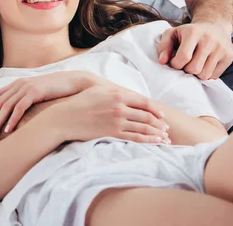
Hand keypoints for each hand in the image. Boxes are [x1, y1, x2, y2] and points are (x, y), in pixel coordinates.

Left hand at [0, 71, 100, 136]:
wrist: (72, 82)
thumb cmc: (54, 91)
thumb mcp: (35, 94)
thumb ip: (24, 100)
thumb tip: (13, 113)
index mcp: (16, 84)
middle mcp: (18, 84)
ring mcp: (26, 88)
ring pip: (6, 106)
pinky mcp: (35, 92)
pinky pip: (20, 107)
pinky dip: (12, 119)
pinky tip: (8, 130)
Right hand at [52, 85, 170, 143]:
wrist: (65, 118)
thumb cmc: (79, 102)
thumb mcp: (97, 90)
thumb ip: (114, 92)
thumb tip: (127, 94)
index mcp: (117, 95)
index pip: (143, 102)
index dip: (155, 109)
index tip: (162, 115)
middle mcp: (120, 108)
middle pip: (146, 116)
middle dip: (159, 123)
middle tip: (166, 129)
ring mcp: (117, 121)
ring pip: (143, 128)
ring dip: (156, 133)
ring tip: (164, 138)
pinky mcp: (112, 133)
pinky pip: (134, 138)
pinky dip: (146, 140)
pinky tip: (153, 143)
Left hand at [157, 21, 232, 79]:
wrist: (215, 26)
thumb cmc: (189, 33)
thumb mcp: (173, 34)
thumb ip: (163, 46)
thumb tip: (162, 61)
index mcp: (193, 32)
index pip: (183, 57)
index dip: (175, 64)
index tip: (174, 61)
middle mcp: (209, 40)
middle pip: (194, 68)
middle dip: (186, 69)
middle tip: (185, 63)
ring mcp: (221, 48)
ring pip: (204, 75)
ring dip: (196, 73)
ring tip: (194, 63)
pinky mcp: (229, 57)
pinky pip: (214, 76)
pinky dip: (206, 74)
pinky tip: (204, 64)